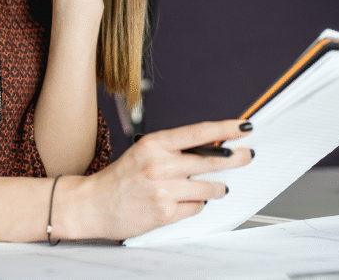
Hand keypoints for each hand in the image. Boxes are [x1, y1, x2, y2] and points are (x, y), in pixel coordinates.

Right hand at [62, 119, 253, 239]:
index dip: (226, 129)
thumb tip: (213, 148)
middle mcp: (159, 165)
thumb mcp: (144, 152)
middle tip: (247, 155)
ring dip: (217, 188)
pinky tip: (185, 202)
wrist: (91, 205)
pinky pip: (195, 208)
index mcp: (154, 144)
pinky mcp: (164, 213)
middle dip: (235, 158)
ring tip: (217, 187)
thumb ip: (175, 150)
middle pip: (211, 160)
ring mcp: (163, 190)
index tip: (244, 127)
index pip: (198, 132)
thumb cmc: (120, 178)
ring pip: (208, 188)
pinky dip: (195, 205)